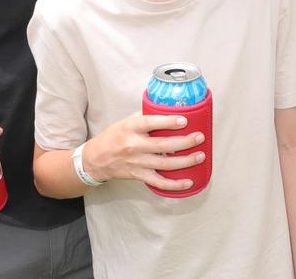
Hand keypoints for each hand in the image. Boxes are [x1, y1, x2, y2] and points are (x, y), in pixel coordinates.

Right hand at [82, 113, 205, 191]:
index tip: (184, 120)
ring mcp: (137, 162)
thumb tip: (169, 110)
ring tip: (200, 156)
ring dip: (185, 161)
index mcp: (131, 128)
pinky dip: (174, 184)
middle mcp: (134, 145)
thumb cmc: (114, 136)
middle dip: (184, 142)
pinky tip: (188, 182)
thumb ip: (146, 117)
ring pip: (164, 163)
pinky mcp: (138, 175)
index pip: (150, 123)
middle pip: (163, 144)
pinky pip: (159, 182)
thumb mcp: (126, 121)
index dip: (168, 122)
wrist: (96, 159)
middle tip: (200, 137)